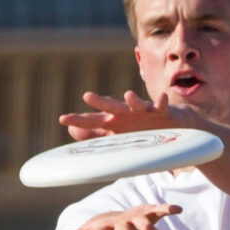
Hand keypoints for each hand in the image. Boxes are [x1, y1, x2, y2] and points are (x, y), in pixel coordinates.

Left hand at [59, 90, 184, 139]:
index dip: (78, 120)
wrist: (167, 124)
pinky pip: (162, 106)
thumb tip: (72, 131)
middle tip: (87, 96)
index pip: (93, 121)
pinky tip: (162, 98)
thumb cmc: (138, 128)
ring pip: (137, 104)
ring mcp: (144, 111)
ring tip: (128, 95)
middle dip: (100, 102)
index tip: (62, 119)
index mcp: (114, 121)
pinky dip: (162, 102)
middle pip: (111, 107)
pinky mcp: (161, 112)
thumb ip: (95, 134)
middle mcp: (126, 113)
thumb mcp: (116, 133)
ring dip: (133, 100)